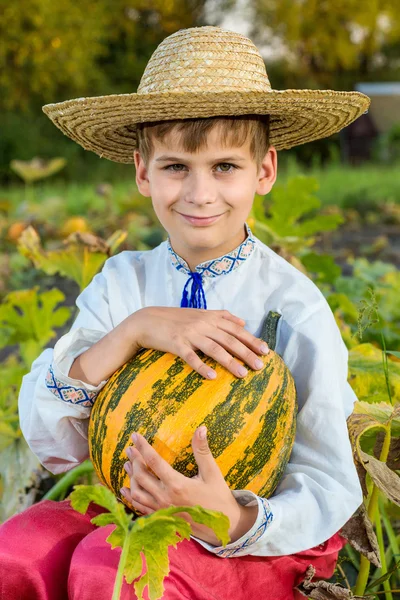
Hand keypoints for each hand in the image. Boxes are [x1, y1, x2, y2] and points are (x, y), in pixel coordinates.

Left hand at [120, 427, 257, 545]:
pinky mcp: (161, 517)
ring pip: (137, 492)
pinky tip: (125, 489)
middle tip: (130, 449)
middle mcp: (165, 497)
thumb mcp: (212, 472)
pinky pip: (140, 507)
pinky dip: (131, 497)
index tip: (135, 435)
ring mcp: (161, 509)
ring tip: (127, 464)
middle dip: (134, 460)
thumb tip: (201, 428)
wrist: (223, 526)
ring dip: (131, 477)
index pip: (154, 461)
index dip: (143, 447)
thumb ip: (202, 450)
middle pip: (141, 476)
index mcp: (177, 484)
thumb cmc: (218, 496)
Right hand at [130, 307, 269, 379]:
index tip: (265, 351)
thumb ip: (221, 316)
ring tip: (243, 374)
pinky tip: (213, 377)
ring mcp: (190, 334)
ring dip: (230, 362)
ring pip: (214, 349)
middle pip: (229, 340)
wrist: (147, 321)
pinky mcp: (176, 344)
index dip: (251, 340)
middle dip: (247, 353)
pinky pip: (191, 357)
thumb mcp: (199, 313)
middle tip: (260, 366)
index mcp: (210, 317)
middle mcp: (202, 324)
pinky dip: (202, 367)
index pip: (236, 329)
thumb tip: (242, 321)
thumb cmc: (175, 319)